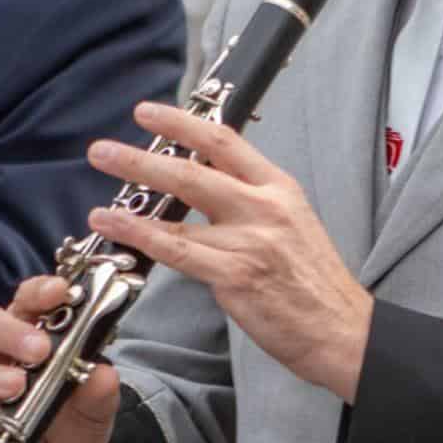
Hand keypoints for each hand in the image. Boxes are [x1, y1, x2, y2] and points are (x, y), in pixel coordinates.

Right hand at [0, 280, 121, 442]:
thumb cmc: (77, 426)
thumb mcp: (97, 411)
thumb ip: (99, 392)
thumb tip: (103, 373)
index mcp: (35, 335)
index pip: (28, 300)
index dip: (39, 292)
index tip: (58, 292)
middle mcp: (1, 354)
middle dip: (9, 332)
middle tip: (37, 351)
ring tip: (14, 389)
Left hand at [82, 101, 372, 401]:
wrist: (343, 329)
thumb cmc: (314, 282)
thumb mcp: (291, 222)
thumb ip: (250, 200)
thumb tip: (203, 182)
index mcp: (279, 187)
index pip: (224, 142)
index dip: (181, 123)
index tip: (148, 113)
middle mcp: (264, 207)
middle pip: (194, 168)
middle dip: (142, 154)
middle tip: (103, 148)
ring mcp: (250, 240)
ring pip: (179, 207)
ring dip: (132, 192)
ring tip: (100, 188)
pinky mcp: (236, 275)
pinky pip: (178, 251)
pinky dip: (141, 236)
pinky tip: (115, 227)